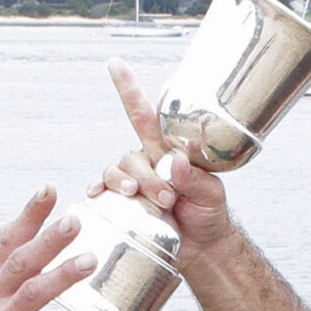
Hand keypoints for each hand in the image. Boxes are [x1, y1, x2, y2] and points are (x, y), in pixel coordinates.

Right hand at [0, 188, 104, 310]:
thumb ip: (8, 270)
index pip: (8, 240)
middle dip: (48, 238)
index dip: (29, 214)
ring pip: (33, 292)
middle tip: (76, 219)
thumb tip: (15, 229)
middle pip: (21, 260)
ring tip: (91, 260)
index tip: (50, 188)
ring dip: (62, 275)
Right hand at [88, 58, 234, 257]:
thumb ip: (196, 179)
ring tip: (149, 202)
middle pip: (130, 156)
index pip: (145, 116)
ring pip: (116, 172)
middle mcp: (145, 163)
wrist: (203, 248)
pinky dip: (100, 192)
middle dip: (147, 176)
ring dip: (127, 185)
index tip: (115, 63)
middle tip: (169, 198)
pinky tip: (99, 195)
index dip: (129, 89)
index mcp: (165, 151)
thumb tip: (175, 161)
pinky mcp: (123, 205)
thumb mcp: (211, 194)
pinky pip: (103, 192)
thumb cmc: (208, 215)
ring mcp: (133, 183)